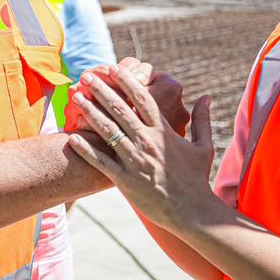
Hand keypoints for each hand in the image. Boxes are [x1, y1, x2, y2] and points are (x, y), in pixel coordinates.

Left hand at [67, 67, 216, 232]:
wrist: (192, 212)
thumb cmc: (197, 179)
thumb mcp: (204, 146)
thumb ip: (203, 119)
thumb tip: (207, 97)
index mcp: (164, 131)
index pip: (143, 98)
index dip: (126, 81)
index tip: (113, 68)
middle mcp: (147, 142)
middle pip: (120, 109)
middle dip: (102, 90)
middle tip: (87, 76)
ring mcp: (135, 161)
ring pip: (108, 131)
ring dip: (90, 112)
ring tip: (76, 97)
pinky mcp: (125, 181)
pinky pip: (101, 162)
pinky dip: (86, 150)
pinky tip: (72, 138)